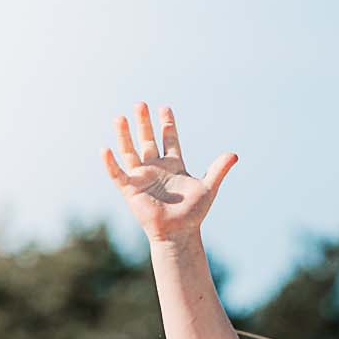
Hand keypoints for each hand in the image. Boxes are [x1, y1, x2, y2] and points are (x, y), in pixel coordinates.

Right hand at [102, 102, 236, 241]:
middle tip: (141, 104)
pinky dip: (111, 163)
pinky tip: (105, 149)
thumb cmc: (193, 213)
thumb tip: (234, 154)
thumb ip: (219, 170)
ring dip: (124, 135)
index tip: (165, 108)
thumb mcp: (209, 188)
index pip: (169, 139)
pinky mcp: (130, 189)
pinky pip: (118, 173)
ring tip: (120, 118)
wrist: (179, 233)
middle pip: (148, 140)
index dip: (167, 125)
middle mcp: (156, 168)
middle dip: (144, 123)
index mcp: (174, 165)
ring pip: (130, 151)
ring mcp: (142, 177)